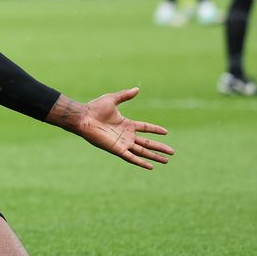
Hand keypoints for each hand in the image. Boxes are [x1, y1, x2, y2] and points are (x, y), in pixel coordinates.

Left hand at [54, 88, 172, 169]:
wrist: (84, 118)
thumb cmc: (95, 108)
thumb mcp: (113, 99)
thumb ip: (125, 95)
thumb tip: (137, 89)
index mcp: (126, 124)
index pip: (145, 128)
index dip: (155, 130)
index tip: (166, 132)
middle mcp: (126, 135)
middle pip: (147, 143)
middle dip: (159, 147)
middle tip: (172, 152)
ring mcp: (122, 143)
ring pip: (142, 151)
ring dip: (154, 156)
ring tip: (167, 161)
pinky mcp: (117, 149)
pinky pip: (131, 157)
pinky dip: (141, 162)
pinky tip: (151, 166)